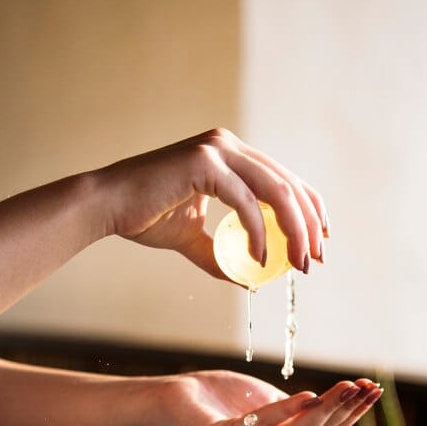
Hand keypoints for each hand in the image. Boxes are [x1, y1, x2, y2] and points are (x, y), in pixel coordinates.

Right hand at [89, 128, 327, 279]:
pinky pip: (246, 203)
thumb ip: (224, 253)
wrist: (107, 206)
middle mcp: (228, 145)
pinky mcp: (204, 162)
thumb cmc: (144, 217)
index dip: (310, 210)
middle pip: (289, 184)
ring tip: (296, 264)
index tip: (319, 243)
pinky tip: (260, 259)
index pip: (286, 179)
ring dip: (293, 231)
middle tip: (313, 261)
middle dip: (308, 226)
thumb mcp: (193, 239)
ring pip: (276, 191)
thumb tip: (251, 280)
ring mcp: (217, 149)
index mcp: (231, 155)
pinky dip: (258, 234)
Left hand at [157, 370, 382, 425]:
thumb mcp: (271, 404)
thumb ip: (300, 411)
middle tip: (366, 387)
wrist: (175, 400)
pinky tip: (307, 395)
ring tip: (343, 389)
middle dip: (344, 411)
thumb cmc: (224, 400)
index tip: (373, 390)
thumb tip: (337, 402)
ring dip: (323, 411)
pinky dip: (285, 412)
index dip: (350, 414)